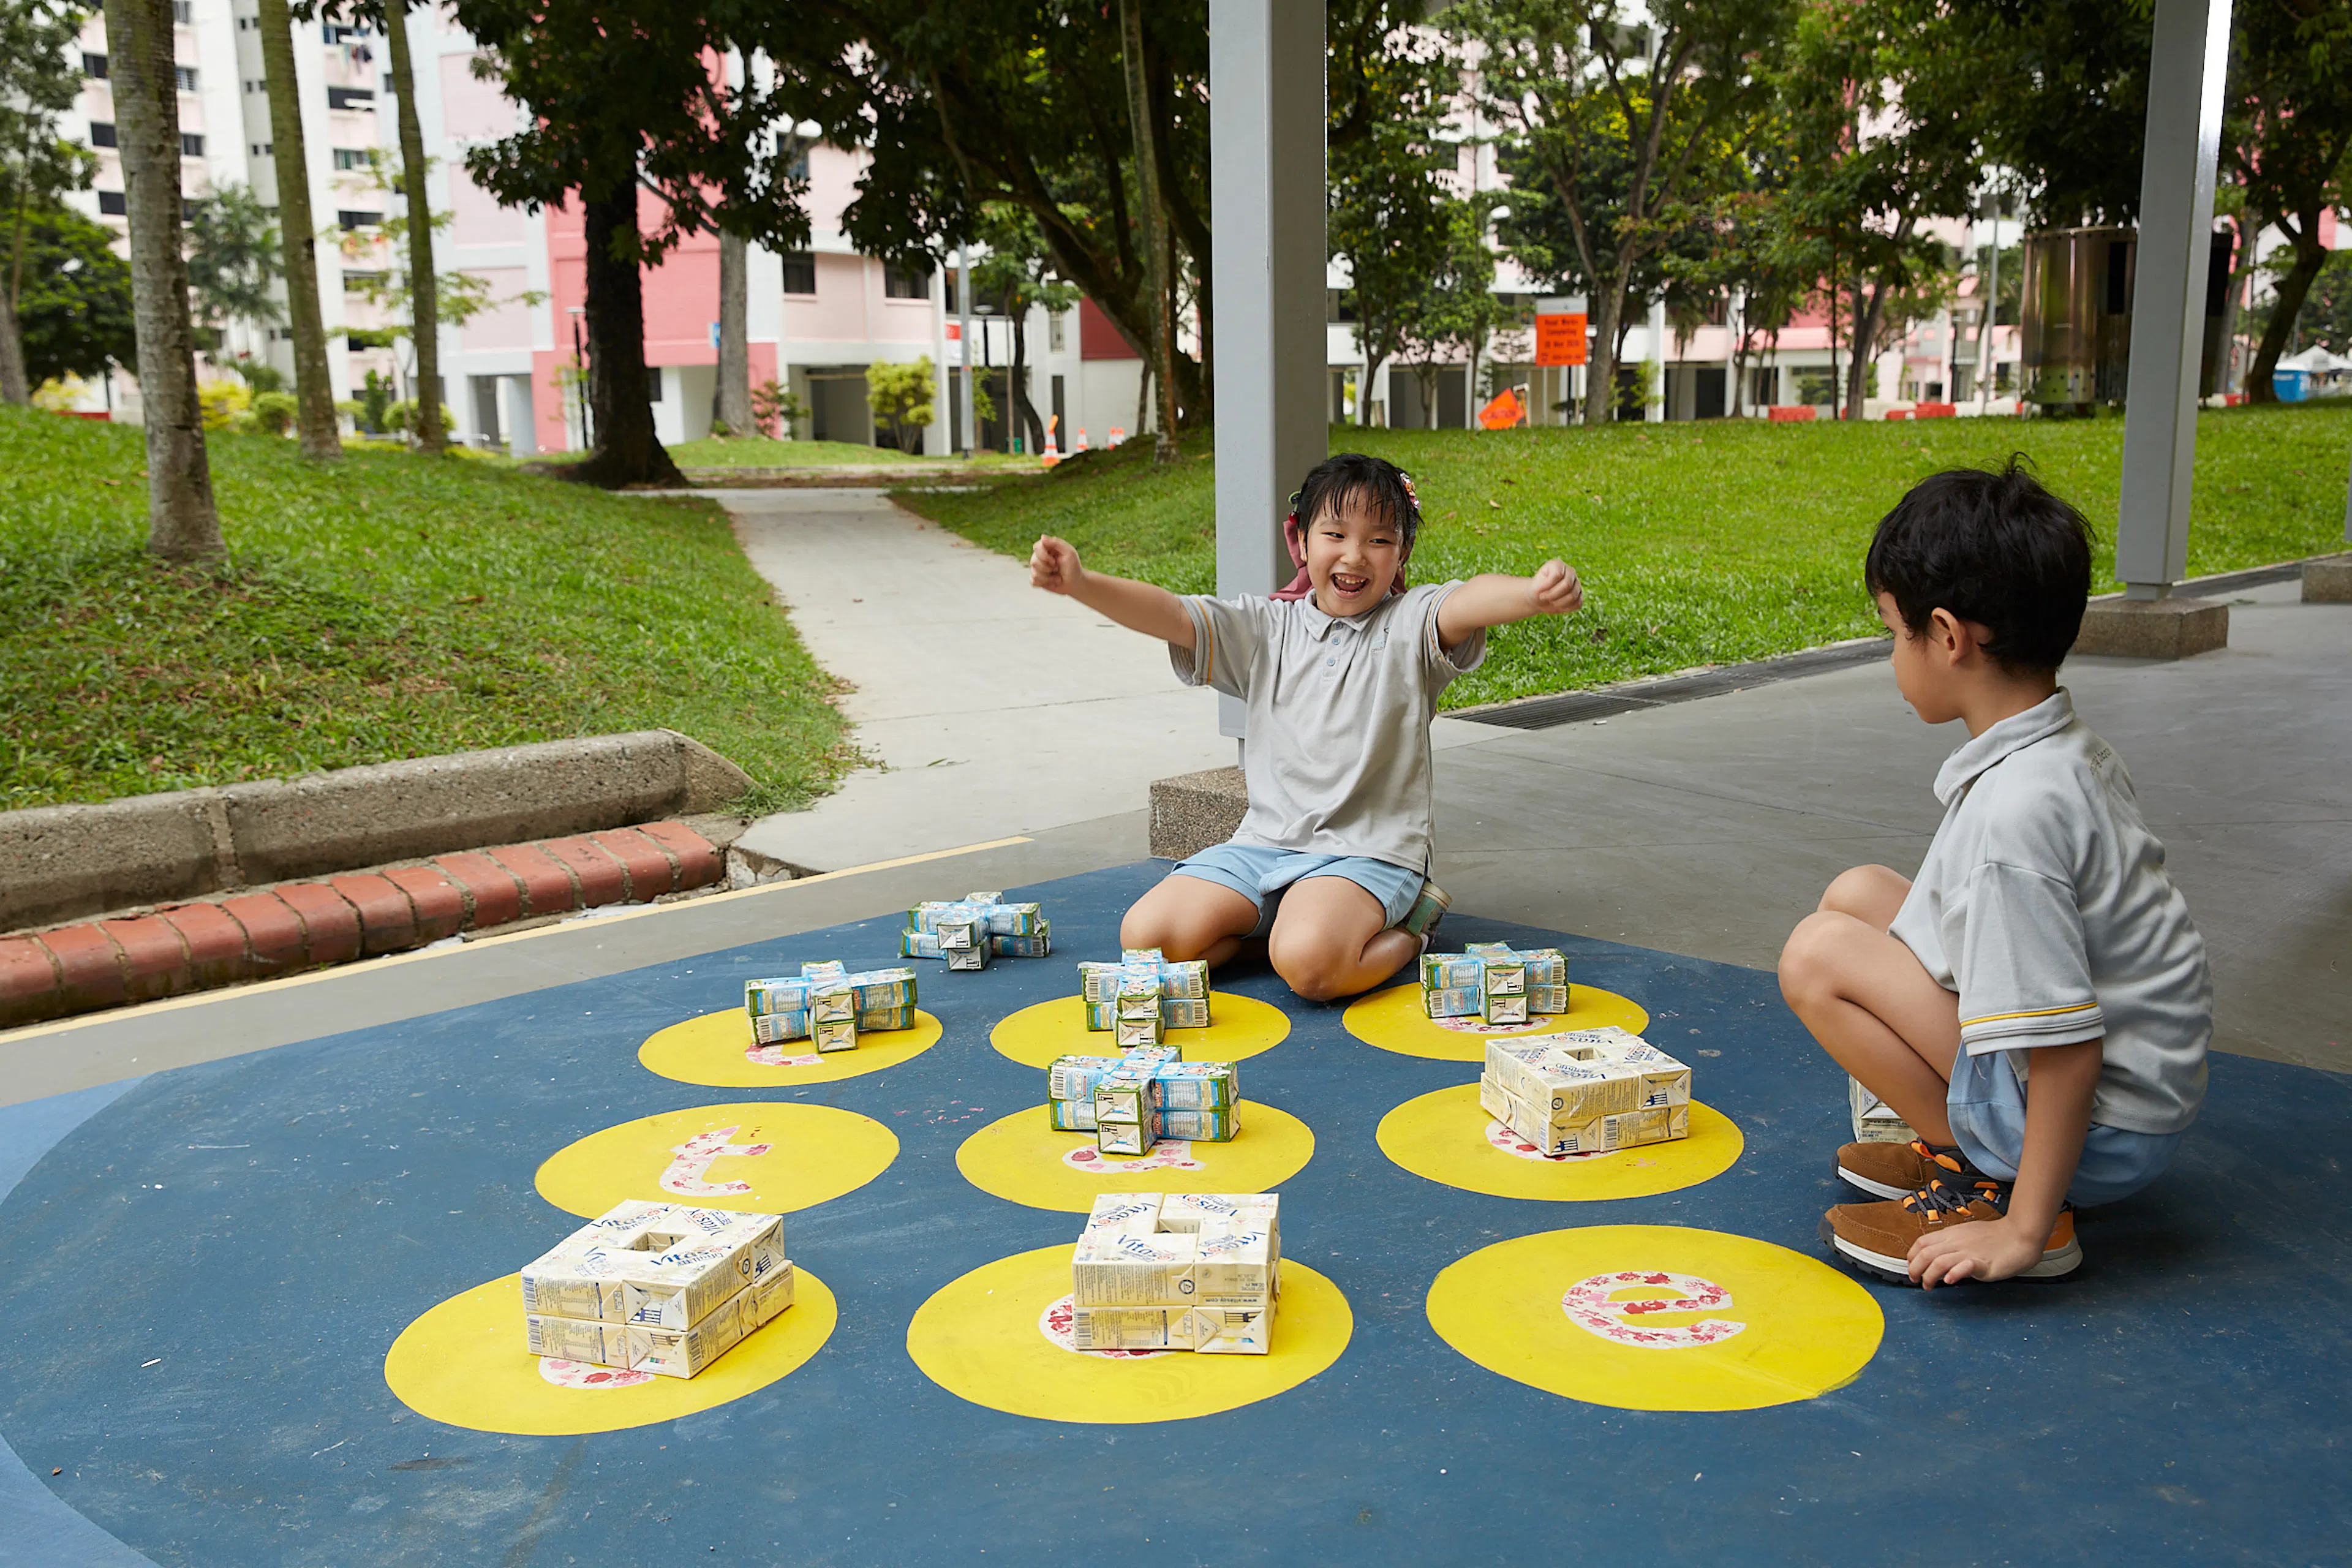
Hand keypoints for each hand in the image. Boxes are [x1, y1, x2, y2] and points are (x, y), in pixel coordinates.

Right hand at [1031, 534, 1082, 594]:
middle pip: (1034, 561)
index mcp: (1047, 548)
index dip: (1044, 556)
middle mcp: (1039, 557)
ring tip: (1057, 577)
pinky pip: (1033, 582)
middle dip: (1047, 568)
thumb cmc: (1073, 566)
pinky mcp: (1037, 579)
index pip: (1036, 547)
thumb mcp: (1069, 552)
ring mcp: (1037, 568)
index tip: (1055, 561)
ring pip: (1034, 573)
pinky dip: (1045, 583)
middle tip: (1057, 568)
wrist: (1075, 583)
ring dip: (1048, 578)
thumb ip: (1056, 543)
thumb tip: (1042, 536)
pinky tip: (1052, 582)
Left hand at [1529, 559, 1582, 615]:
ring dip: (1559, 603)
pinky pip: (1577, 603)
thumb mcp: (1535, 586)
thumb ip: (1544, 583)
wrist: (1539, 599)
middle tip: (1543, 598)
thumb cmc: (1537, 590)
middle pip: (1567, 585)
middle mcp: (1570, 572)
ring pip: (1573, 595)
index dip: (1547, 586)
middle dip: (1553, 595)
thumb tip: (1555, 583)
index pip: (1557, 574)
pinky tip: (1558, 605)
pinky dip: (1566, 608)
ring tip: (1551, 602)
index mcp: (1558, 565)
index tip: (1540, 591)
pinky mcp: (1579, 595)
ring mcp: (1576, 583)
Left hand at [1907, 1215, 2047, 1288]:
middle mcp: (1957, 1242)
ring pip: (1938, 1261)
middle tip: (1915, 1280)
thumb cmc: (1997, 1236)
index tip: (1911, 1266)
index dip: (1912, 1255)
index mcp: (1952, 1235)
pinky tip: (1949, 1280)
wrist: (2020, 1235)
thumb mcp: (1967, 1235)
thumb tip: (1939, 1255)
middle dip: (1914, 1269)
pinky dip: (1953, 1274)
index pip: (1922, 1242)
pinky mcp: (1983, 1262)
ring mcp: (1969, 1252)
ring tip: (1928, 1285)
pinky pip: (1964, 1266)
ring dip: (1929, 1276)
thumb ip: (1952, 1244)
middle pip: (1925, 1253)